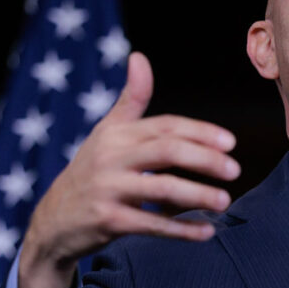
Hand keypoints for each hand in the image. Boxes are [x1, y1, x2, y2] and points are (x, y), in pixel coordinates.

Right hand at [19, 52, 240, 287]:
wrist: (54, 220)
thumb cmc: (91, 170)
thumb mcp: (107, 132)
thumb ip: (131, 99)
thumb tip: (140, 57)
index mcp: (117, 134)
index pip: (166, 126)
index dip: (200, 132)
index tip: (230, 143)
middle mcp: (111, 157)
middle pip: (167, 152)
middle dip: (205, 160)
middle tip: (235, 170)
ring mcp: (108, 189)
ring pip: (162, 188)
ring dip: (198, 195)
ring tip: (225, 200)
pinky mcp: (108, 221)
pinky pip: (153, 225)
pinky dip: (182, 229)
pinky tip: (206, 231)